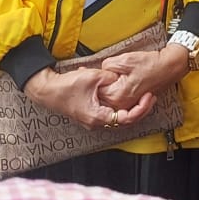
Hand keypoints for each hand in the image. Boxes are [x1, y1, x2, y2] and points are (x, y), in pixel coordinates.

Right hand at [24, 67, 146, 130]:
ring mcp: (93, 120)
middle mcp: (96, 122)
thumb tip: (123, 78)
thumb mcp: (94, 76)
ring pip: (118, 118)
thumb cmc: (67, 86)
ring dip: (131, 107)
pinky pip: (110, 113)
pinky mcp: (91, 114)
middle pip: (125, 121)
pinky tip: (126, 95)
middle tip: (151, 96)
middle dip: (140, 109)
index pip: (127, 119)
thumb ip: (112, 78)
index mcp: (98, 117)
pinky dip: (121, 106)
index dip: (141, 109)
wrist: (47, 90)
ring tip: (143, 96)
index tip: (149, 97)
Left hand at [98, 46, 185, 110]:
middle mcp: (121, 104)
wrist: (169, 67)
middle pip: (100, 96)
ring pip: (108, 97)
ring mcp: (128, 105)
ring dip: (109, 86)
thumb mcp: (125, 59)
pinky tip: (122, 80)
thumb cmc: (151, 64)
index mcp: (116, 95)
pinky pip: (118, 98)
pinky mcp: (133, 102)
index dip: (96, 78)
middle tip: (108, 72)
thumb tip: (102, 70)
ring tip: (117, 75)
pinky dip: (117, 90)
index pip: (95, 90)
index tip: (97, 71)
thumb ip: (107, 65)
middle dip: (102, 83)